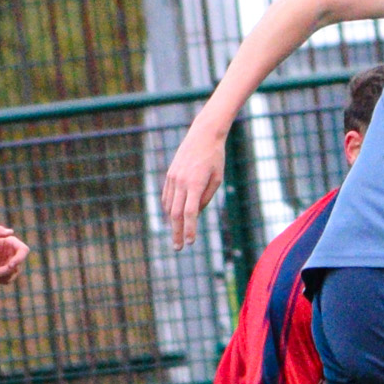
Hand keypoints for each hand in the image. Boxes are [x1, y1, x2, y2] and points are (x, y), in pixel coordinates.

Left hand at [0, 225, 28, 284]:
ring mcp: (11, 265)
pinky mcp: (7, 274)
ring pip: (12, 274)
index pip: (24, 250)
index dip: (20, 258)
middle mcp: (14, 254)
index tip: (11, 265)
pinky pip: (8, 280)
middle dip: (5, 270)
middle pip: (17, 264)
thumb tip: (11, 231)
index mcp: (12, 243)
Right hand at [159, 126, 226, 248]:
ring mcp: (173, 178)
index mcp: (195, 184)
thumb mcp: (217, 179)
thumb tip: (195, 213)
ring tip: (177, 236)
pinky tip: (173, 218)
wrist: (203, 135)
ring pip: (169, 206)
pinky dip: (169, 209)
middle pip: (176, 214)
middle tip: (178, 248)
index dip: (190, 229)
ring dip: (172, 223)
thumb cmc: (215, 158)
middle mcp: (181, 182)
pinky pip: (167, 196)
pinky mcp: (170, 175)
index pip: (190, 213)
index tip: (190, 242)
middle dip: (177, 233)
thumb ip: (206, 198)